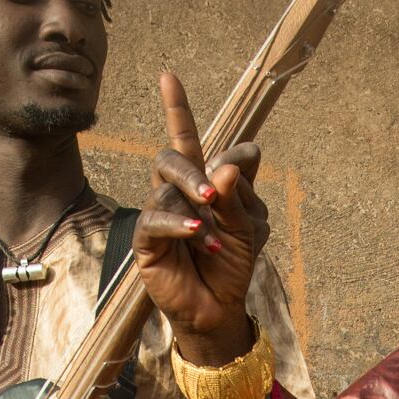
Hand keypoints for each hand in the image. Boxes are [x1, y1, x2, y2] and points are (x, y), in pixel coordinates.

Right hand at [138, 69, 268, 362]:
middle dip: (194, 168)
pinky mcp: (148, 240)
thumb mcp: (250, 229)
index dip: (188, 116)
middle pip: (174, 155)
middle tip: (216, 193)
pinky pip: (154, 219)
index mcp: (207, 180)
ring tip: (214, 233)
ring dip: (196, 205)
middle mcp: (179, 191)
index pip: (194, 138)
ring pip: (165, 185)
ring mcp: (161, 213)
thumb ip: (239, 198)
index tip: (177, 90)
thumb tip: (226, 168)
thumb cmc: (234, 264)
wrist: (220, 308)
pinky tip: (198, 234)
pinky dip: (179, 224)